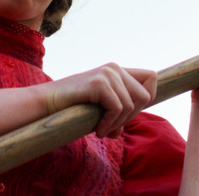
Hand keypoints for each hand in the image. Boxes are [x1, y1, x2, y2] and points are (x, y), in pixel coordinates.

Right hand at [41, 64, 156, 137]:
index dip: (149, 97)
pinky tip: (97, 129)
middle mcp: (114, 68)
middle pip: (145, 96)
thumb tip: (122, 129)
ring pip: (131, 106)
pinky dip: (109, 124)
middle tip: (112, 126)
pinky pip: (117, 109)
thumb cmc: (72, 108)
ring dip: (117, 123)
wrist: (47, 103)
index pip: (151, 77)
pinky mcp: (99, 83)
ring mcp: (107, 74)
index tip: (129, 113)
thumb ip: (115, 113)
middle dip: (131, 117)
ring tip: (101, 129)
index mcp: (117, 71)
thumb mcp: (99, 109)